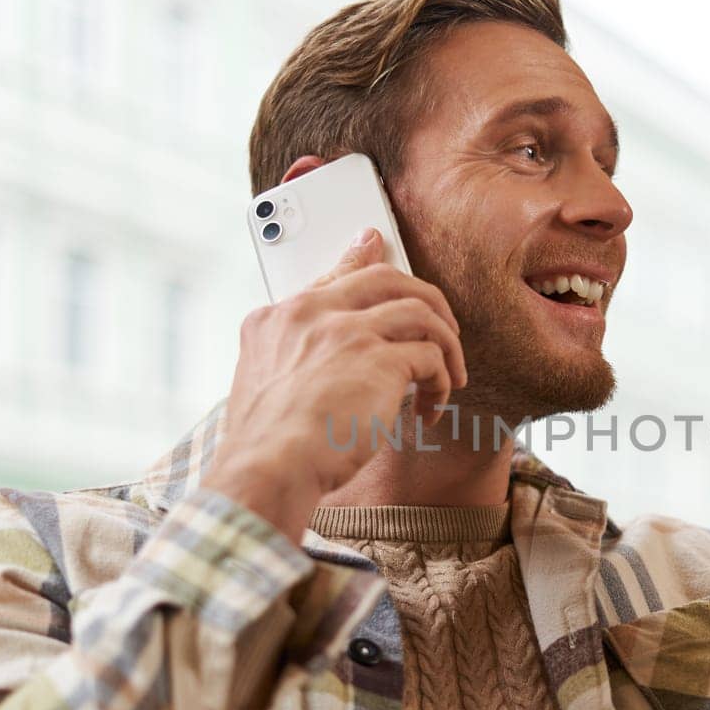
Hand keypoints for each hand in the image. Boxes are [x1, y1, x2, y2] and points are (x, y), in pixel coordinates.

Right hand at [202, 229, 466, 540]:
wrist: (268, 468)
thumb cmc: (264, 446)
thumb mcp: (258, 385)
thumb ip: (289, 358)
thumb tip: (324, 368)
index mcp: (277, 320)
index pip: (331, 276)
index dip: (360, 260)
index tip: (374, 242)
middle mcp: (311, 315)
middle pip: (384, 277)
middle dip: (426, 297)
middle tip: (444, 326)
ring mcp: (346, 332)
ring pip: (420, 310)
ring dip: (446, 343)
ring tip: (451, 374)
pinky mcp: (379, 360)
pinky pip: (432, 355)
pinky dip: (442, 381)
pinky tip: (432, 406)